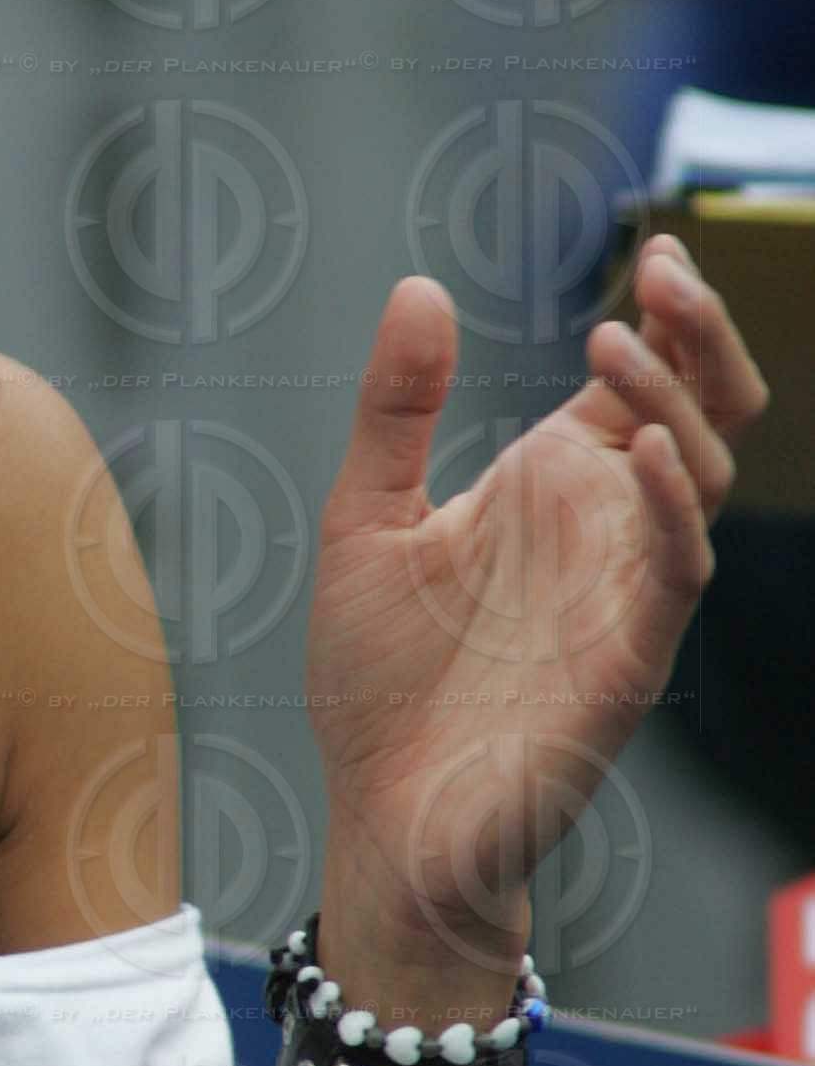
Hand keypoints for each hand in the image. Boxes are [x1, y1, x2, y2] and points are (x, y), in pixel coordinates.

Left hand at [304, 236, 768, 956]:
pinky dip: (678, 506)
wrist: (382, 817)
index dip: (663, 315)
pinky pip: (680, 568)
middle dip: (698, 335)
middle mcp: (602, 527)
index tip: (655, 248)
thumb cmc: (378, 681)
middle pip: (697, 408)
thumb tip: (420, 288)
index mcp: (551, 487)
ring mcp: (622, 588)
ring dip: (670, 401)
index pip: (638, 382)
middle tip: (664, 269)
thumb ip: (396, 410)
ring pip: (700, 472)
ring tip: (613, 342)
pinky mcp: (628, 655)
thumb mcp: (364, 519)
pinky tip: (648, 451)